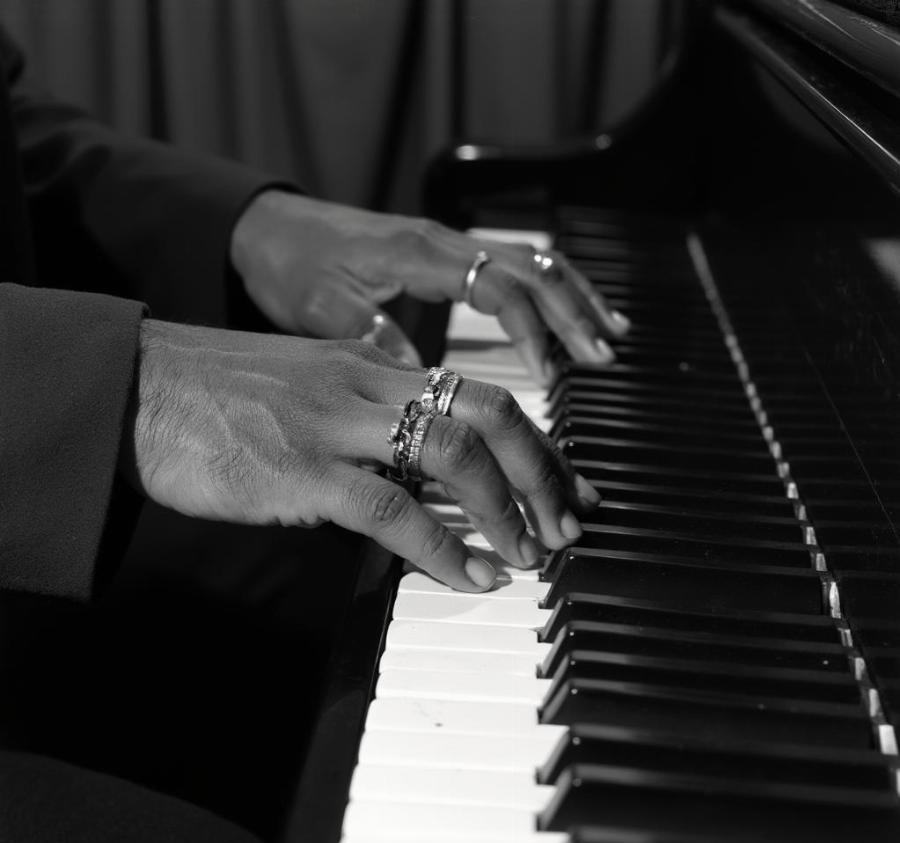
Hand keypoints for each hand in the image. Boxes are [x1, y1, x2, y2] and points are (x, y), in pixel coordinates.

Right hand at [120, 322, 600, 591]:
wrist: (141, 389)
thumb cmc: (222, 395)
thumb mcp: (311, 388)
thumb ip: (370, 418)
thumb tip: (421, 470)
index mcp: (375, 366)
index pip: (481, 395)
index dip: (537, 443)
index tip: (567, 483)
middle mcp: (369, 386)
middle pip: (490, 415)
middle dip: (544, 473)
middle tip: (571, 521)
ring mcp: (337, 425)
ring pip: (455, 456)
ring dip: (508, 511)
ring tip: (533, 554)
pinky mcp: (301, 470)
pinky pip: (392, 509)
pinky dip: (443, 547)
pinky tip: (472, 576)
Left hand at [230, 191, 628, 384]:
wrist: (272, 228)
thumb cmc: (293, 265)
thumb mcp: (323, 309)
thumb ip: (376, 341)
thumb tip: (428, 390)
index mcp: (419, 253)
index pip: (498, 286)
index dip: (530, 329)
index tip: (550, 374)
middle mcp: (445, 243)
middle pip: (531, 269)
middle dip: (572, 313)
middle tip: (602, 358)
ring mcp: (451, 244)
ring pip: (533, 262)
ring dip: (574, 298)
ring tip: (609, 336)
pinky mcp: (448, 254)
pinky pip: (515, 264)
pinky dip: (551, 288)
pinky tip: (572, 310)